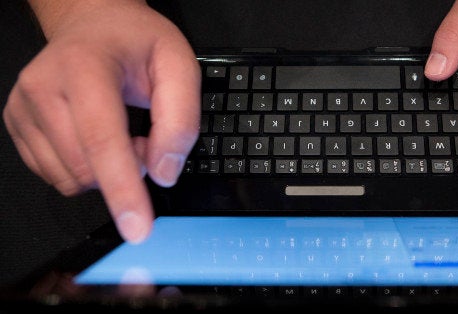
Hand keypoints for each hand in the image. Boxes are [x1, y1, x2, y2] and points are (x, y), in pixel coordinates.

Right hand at [2, 0, 199, 242]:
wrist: (93, 25)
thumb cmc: (137, 44)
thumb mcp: (178, 66)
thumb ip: (180, 119)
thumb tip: (164, 174)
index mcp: (83, 68)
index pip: (101, 141)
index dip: (122, 189)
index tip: (137, 228)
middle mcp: (42, 88)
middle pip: (86, 168)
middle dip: (127, 171)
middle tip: (145, 137)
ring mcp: (22, 108)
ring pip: (70, 179)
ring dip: (106, 172)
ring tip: (122, 131)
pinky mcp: (16, 125)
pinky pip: (57, 176)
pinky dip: (86, 170)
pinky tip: (98, 139)